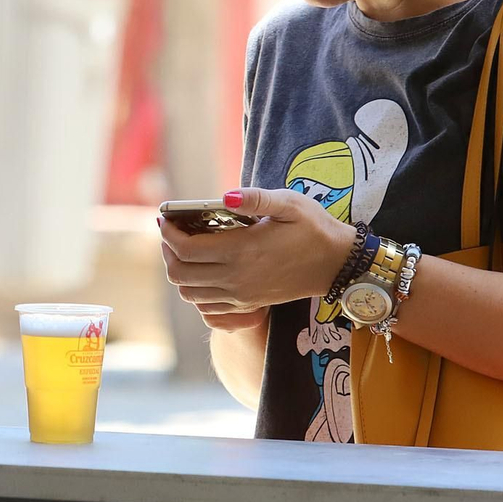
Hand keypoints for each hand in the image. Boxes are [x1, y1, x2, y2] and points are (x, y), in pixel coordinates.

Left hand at [160, 188, 357, 332]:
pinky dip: (194, 289)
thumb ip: (256, 198)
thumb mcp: (289, 204)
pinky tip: (200, 270)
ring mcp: (241, 296)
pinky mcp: (247, 305)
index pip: (186, 249)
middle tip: (170, 233)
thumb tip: (225, 195)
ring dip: (178, 271)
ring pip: (189, 293)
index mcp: (242, 251)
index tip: (165, 220)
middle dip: (167, 252)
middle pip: (180, 273)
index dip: (169, 234)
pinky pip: (206, 306)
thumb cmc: (313, 229)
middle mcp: (236, 278)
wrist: (337, 265)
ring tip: (182, 250)